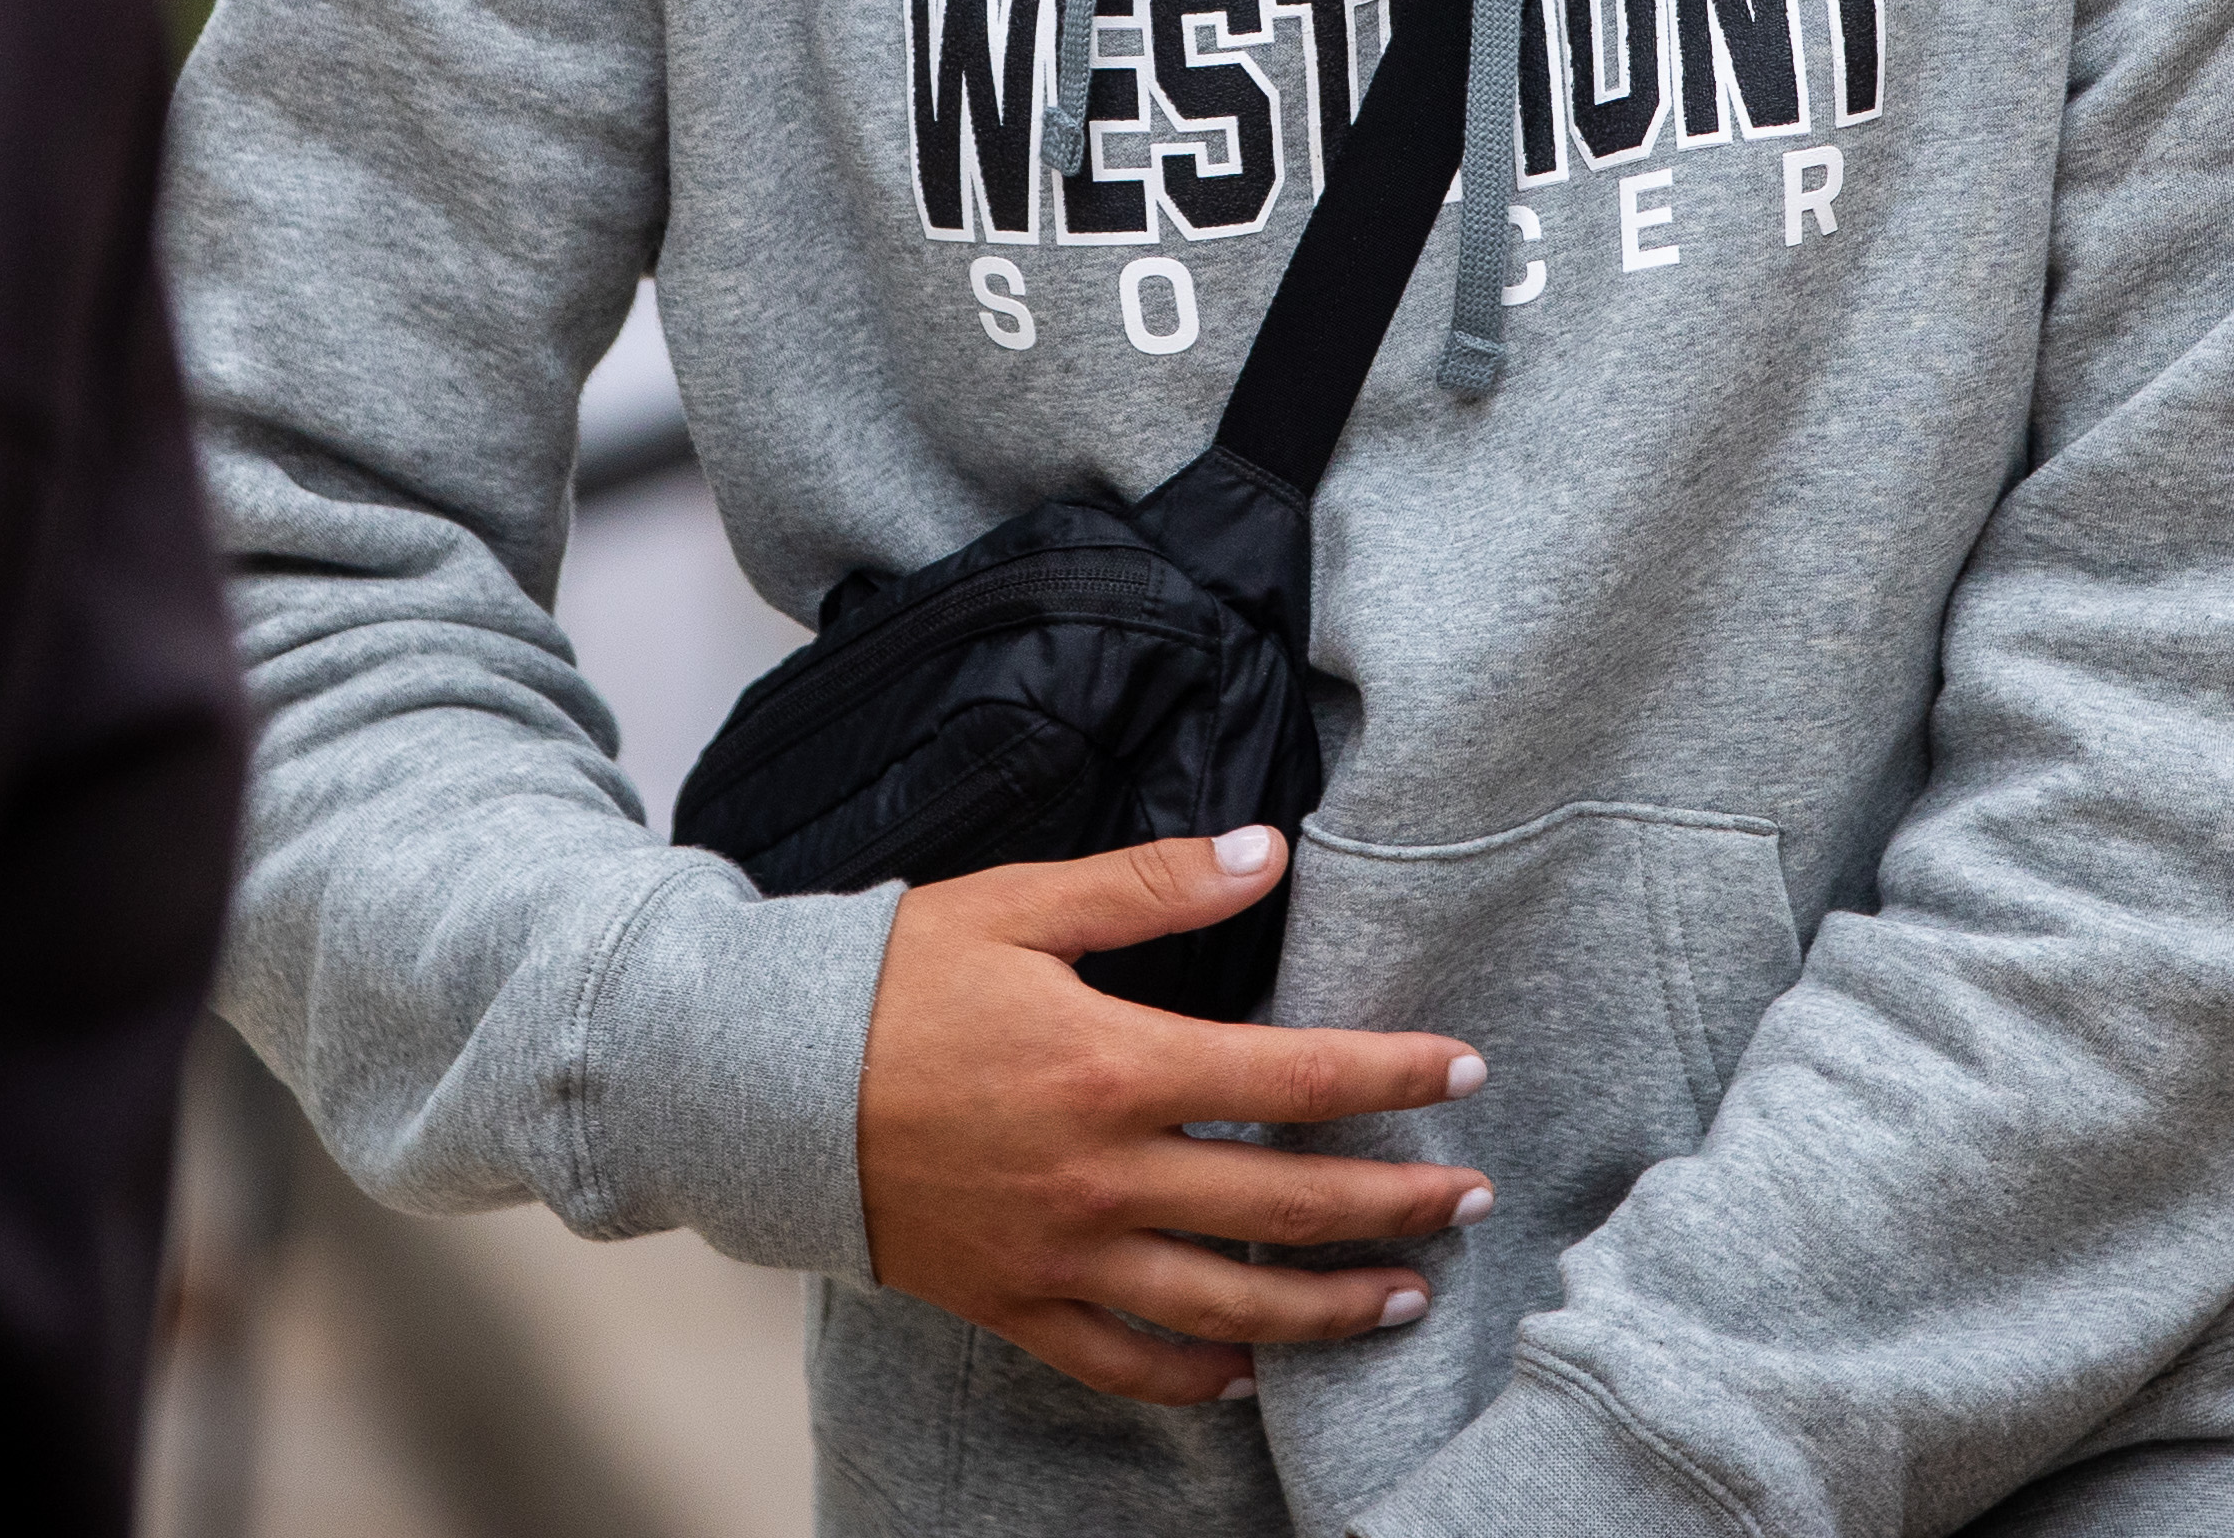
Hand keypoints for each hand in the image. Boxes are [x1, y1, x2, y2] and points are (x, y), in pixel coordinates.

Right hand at [855, 829, 1493, 1408]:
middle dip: (1395, 1207)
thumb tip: (1269, 853)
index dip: (1392, 1078)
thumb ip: (1153, 886)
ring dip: (1329, 1310)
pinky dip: (1198, 1379)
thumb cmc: (892, 979)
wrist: (759, 1081)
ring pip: (1226, 1308)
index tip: (1467, 1069)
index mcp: (1113, 1067)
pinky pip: (1124, 1365)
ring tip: (1405, 1298)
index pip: (1292, 1083)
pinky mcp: (1013, 1304)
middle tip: (1473, 1199)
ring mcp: (1059, 1254)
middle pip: (1284, 1209)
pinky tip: (1253, 1373)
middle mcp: (1101, 1177)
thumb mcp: (1022, 905)